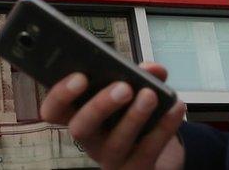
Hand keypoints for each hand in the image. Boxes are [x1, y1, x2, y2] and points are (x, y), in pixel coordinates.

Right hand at [39, 62, 186, 169]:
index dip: (61, 95)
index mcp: (76, 114)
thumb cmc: (127, 109)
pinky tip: (176, 107)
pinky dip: (164, 127)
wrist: (147, 146)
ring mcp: (110, 157)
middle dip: (101, 106)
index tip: (80, 76)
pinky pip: (148, 150)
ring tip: (151, 95)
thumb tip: (152, 69)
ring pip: (116, 142)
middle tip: (123, 87)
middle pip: (81, 128)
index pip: (52, 110)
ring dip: (134, 117)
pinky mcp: (135, 168)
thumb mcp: (128, 86)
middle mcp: (88, 139)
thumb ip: (138, 72)